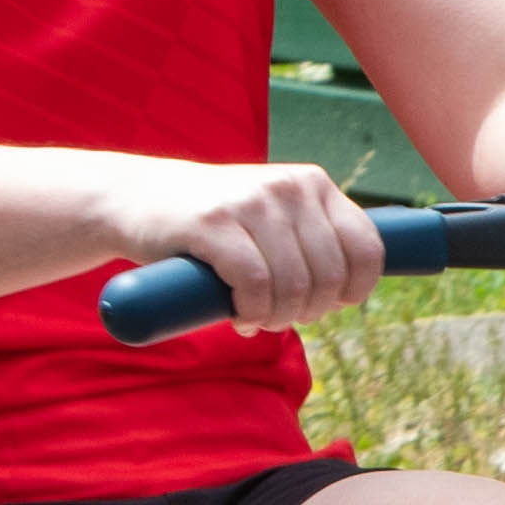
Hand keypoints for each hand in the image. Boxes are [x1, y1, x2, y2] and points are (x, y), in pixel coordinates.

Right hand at [111, 162, 382, 334]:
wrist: (138, 198)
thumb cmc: (216, 221)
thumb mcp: (274, 218)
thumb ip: (311, 240)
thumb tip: (351, 292)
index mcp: (314, 184)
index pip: (366, 247)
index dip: (357, 288)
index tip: (335, 305)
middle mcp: (289, 187)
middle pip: (328, 275)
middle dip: (311, 310)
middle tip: (282, 319)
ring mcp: (250, 201)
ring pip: (293, 284)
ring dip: (279, 317)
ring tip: (260, 320)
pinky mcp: (212, 223)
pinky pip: (255, 283)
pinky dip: (253, 311)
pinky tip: (241, 316)